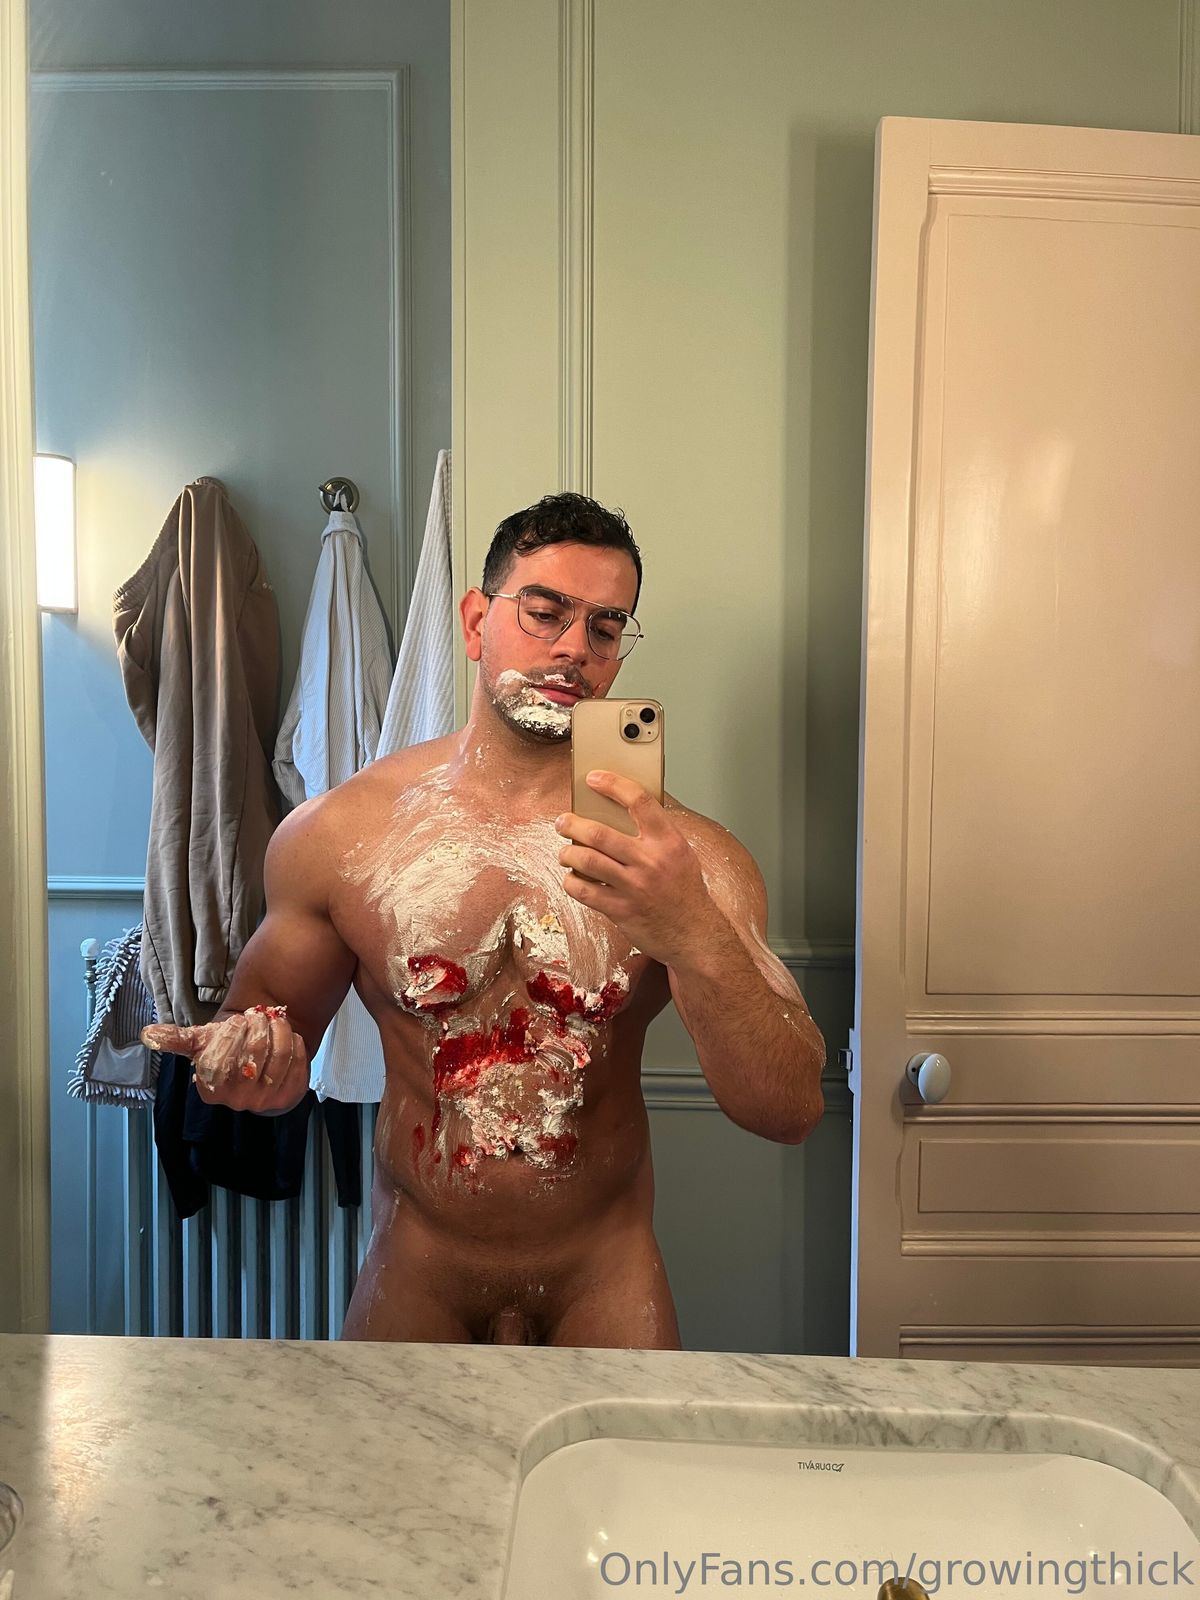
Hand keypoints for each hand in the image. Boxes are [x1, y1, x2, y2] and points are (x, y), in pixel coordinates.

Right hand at [141, 1004, 309, 1112]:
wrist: (258, 1063)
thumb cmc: (227, 1050)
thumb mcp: (201, 1043)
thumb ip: (176, 1039)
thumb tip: (147, 1035)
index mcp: (210, 1089)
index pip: (221, 1058)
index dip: (232, 1032)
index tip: (236, 1020)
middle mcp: (237, 1101)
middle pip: (254, 1053)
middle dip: (258, 1026)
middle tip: (257, 1016)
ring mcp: (265, 1102)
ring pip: (279, 1055)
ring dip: (279, 1030)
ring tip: (273, 1021)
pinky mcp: (289, 1096)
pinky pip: (298, 1063)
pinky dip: (295, 1042)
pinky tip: (286, 1038)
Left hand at [555, 770, 724, 966]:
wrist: (695, 934)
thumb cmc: (685, 892)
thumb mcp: (680, 854)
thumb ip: (655, 835)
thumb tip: (619, 813)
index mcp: (668, 841)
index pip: (639, 801)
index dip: (613, 784)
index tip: (594, 778)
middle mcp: (651, 861)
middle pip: (600, 833)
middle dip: (573, 824)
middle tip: (563, 822)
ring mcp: (635, 887)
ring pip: (587, 861)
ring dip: (568, 853)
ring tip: (565, 851)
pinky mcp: (621, 910)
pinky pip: (585, 891)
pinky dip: (572, 882)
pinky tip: (572, 878)